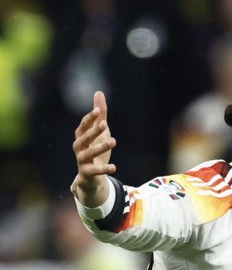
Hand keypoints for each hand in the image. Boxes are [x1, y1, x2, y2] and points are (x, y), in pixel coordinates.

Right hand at [71, 91, 116, 206]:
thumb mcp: (99, 132)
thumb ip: (100, 115)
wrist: (90, 176)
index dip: (90, 118)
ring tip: (113, 141)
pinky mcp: (87, 173)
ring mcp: (81, 160)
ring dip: (101, 147)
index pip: (84, 125)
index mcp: (81, 136)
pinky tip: (114, 167)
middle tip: (104, 124)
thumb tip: (98, 92)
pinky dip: (104, 169)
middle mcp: (79, 147)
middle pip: (85, 138)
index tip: (98, 110)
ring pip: (90, 153)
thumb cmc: (95, 149)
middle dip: (93, 131)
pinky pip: (95, 171)